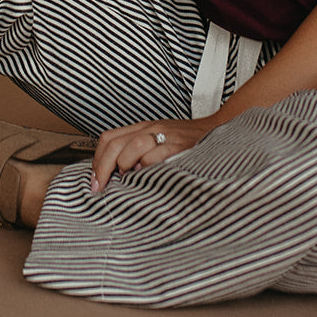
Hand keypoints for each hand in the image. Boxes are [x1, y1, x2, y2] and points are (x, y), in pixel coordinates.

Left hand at [90, 114, 216, 193]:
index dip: (97, 161)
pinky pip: (159, 155)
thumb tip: (115, 176)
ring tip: (129, 180)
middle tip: (102, 188)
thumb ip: (139, 153)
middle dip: (104, 168)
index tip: (96, 182)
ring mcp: (168, 136)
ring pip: (135, 145)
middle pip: (116, 144)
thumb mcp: (160, 141)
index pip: (109, 138)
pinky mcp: (182, 147)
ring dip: (126, 165)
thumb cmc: (189, 143)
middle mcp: (153, 129)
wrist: (220, 131)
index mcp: (144, 128)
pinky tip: (150, 178)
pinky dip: (149, 167)